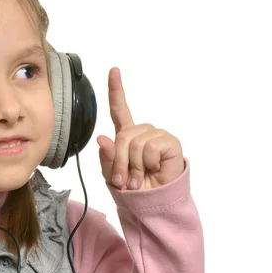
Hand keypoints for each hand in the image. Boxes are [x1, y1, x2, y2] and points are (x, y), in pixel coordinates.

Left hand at [97, 68, 184, 190]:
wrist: (152, 202)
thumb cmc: (133, 187)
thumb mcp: (112, 174)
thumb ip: (106, 157)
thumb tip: (102, 138)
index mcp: (126, 134)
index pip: (119, 109)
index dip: (116, 89)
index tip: (114, 70)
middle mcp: (142, 131)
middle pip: (122, 136)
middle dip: (119, 161)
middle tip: (125, 179)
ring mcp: (157, 135)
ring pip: (135, 144)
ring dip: (134, 166)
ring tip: (140, 178)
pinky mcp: (170, 142)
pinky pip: (150, 148)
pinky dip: (149, 164)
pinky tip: (155, 170)